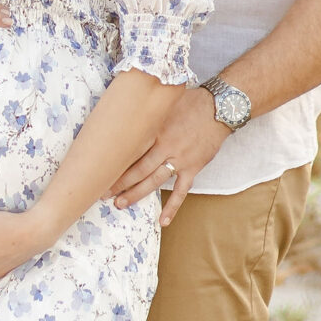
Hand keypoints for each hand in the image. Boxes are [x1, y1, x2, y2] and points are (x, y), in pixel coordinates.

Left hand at [108, 85, 225, 227]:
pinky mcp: (193, 168)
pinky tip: (162, 220)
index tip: (100, 169)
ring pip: (154, 181)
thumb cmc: (192, 101)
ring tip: (121, 204)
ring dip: (136, 193)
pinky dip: (172, 207)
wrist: (220, 108)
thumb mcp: (166, 100)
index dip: (115, 161)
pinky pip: (181, 191)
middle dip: (119, 182)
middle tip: (103, 193)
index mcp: (156, 129)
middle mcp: (165, 147)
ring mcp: (179, 159)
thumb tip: (128, 103)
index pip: (131, 149)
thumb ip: (149, 108)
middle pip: (138, 168)